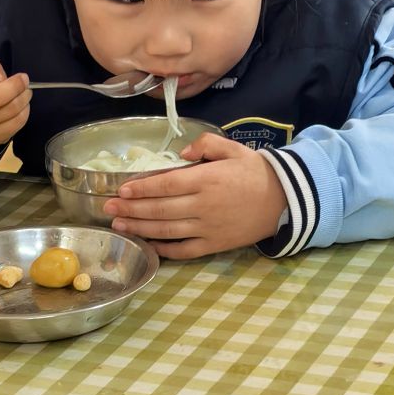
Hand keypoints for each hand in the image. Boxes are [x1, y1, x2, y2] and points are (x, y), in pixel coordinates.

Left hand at [109, 133, 286, 257]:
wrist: (285, 200)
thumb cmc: (255, 172)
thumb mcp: (232, 148)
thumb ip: (205, 144)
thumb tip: (181, 154)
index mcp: (206, 179)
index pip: (165, 185)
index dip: (140, 188)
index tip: (120, 189)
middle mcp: (203, 205)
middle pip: (159, 209)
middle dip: (130, 209)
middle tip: (108, 208)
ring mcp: (208, 228)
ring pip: (166, 230)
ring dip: (139, 228)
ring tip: (119, 225)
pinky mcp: (215, 245)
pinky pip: (184, 250)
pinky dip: (164, 249)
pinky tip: (148, 244)